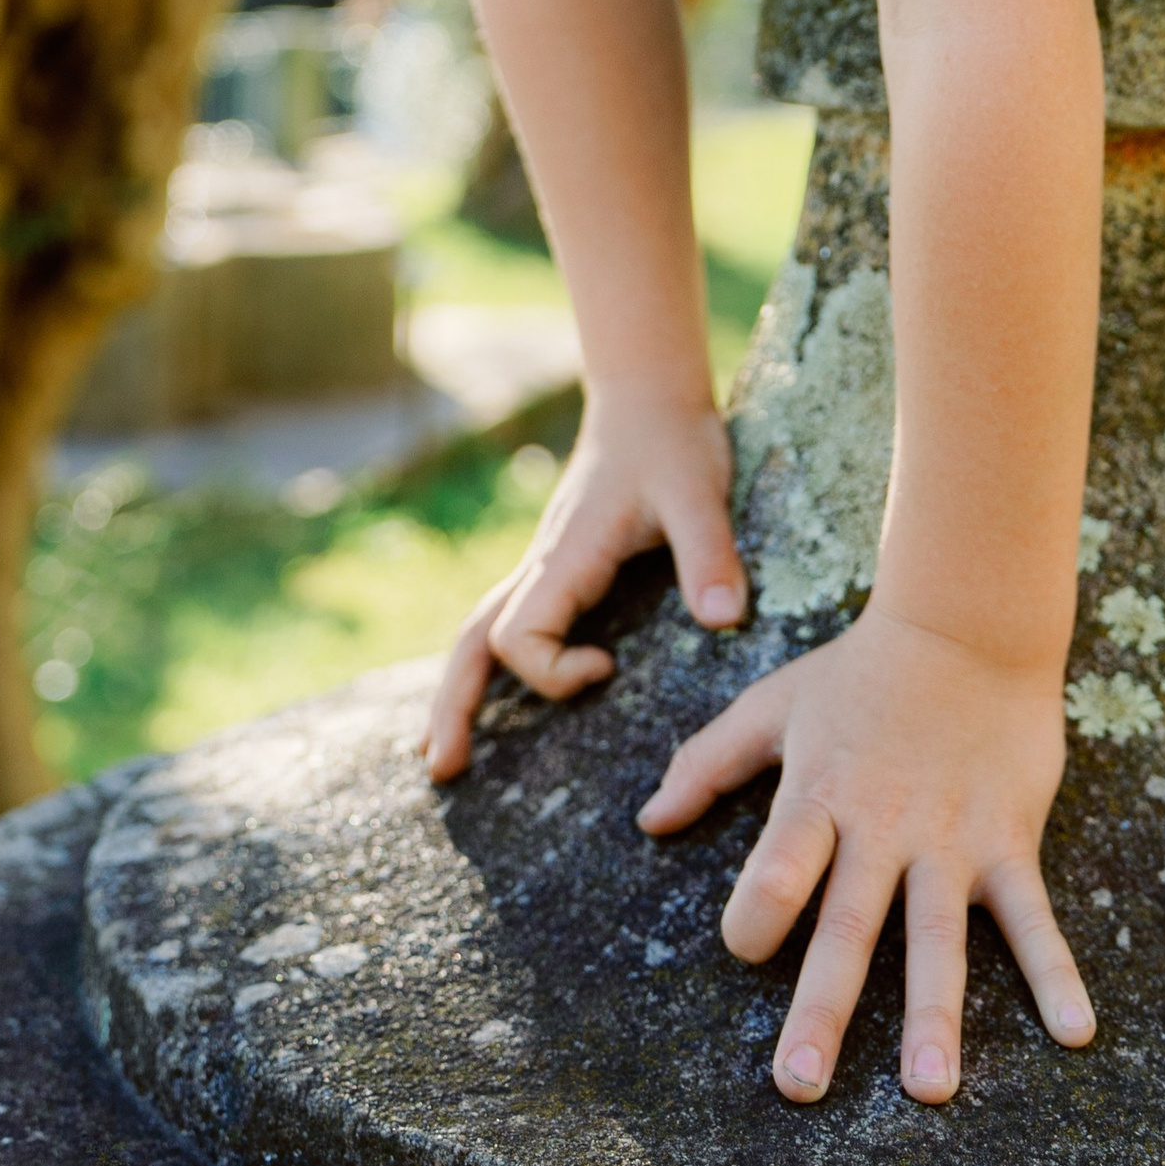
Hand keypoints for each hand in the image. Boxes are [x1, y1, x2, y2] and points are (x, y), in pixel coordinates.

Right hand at [422, 385, 746, 779]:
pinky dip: (487, 663)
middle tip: (441, 769)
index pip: (517, 635)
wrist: (648, 395)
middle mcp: (542, 563)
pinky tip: (493, 695)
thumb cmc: (673, 439)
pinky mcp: (559, 562)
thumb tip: (723, 621)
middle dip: (452, 703)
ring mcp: (545, 563)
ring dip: (458, 689)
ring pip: (478, 629)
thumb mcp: (699, 492)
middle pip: (471, 640)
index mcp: (566, 555)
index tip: (611, 668)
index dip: (553, 671)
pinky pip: (508, 619)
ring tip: (443, 752)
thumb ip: (709, 553)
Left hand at [637, 601, 1092, 1104]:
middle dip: (823, 1009)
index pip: (776, 867)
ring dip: (935, 1014)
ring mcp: (950, 838)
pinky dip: (1057, 974)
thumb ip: (707, 763)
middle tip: (800, 1086)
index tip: (747, 947)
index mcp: (818, 795)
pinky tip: (1076, 1033)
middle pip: (847, 927)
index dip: (755, 913)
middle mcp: (881, 828)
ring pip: (938, 937)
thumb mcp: (773, 707)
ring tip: (930, 1088)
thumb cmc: (858, 671)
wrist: (967, 624)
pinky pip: (1033, 917)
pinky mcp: (1009, 839)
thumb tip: (649, 821)